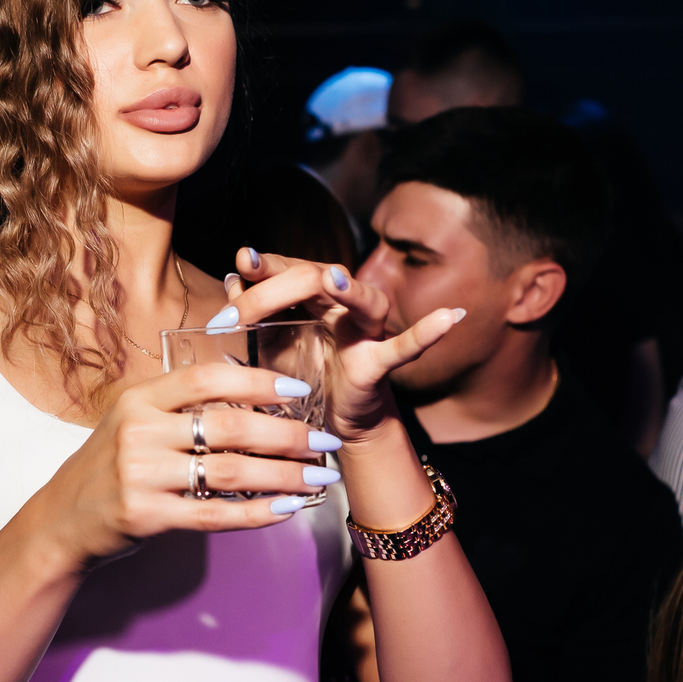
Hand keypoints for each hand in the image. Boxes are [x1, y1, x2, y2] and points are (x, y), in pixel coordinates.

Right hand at [39, 361, 343, 566]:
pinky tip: (286, 509)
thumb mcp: (132, 422)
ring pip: (229, 471)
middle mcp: (138, 430)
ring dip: (283, 476)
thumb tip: (253, 397)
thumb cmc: (109, 468)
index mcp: (139, 398)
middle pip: (228, 426)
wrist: (60, 522)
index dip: (258, 382)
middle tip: (326, 442)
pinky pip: (213, 514)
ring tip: (318, 479)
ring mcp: (139, 474)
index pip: (207, 378)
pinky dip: (255, 512)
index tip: (299, 392)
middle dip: (287, 435)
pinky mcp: (145, 515)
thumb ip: (179, 407)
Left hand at [215, 248, 464, 442]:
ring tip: (335, 279)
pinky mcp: (379, 362)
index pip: (287, 270)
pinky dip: (428, 332)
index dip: (262, 269)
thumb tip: (231, 280)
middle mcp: (342, 303)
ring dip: (351, 289)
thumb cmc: (302, 372)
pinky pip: (406, 346)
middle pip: (314, 279)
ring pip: (365, 300)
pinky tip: (451, 317)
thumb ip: (254, 312)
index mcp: (312, 295)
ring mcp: (365, 330)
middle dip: (273, 292)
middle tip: (237, 314)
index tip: (239, 262)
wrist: (330, 419)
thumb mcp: (270, 342)